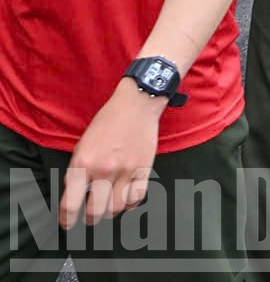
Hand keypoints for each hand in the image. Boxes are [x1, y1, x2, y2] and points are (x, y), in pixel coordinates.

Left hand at [60, 81, 162, 228]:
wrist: (136, 104)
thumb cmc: (107, 121)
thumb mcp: (82, 144)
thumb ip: (77, 170)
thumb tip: (74, 195)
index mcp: (83, 163)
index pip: (71, 204)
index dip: (67, 219)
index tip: (68, 222)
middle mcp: (104, 169)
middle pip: (96, 211)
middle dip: (89, 219)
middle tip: (89, 218)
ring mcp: (126, 169)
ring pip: (117, 207)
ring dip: (110, 212)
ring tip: (107, 207)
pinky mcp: (144, 168)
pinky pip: (137, 197)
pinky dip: (130, 203)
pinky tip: (125, 199)